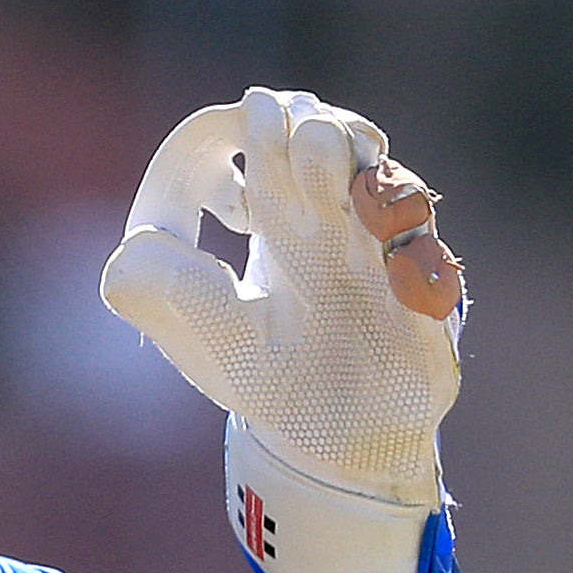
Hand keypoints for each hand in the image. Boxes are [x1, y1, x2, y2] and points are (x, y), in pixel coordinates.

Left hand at [100, 88, 465, 572]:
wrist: (328, 441)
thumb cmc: (262, 373)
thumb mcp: (189, 327)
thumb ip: (151, 280)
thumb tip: (143, 237)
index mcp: (279, 209)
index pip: (269, 131)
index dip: (252, 131)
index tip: (233, 200)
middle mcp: (335, 216)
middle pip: (325, 133)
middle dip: (309, 130)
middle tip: (303, 150)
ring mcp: (383, 250)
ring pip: (386, 179)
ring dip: (365, 176)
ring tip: (352, 190)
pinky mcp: (424, 300)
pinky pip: (429, 261)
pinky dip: (409, 257)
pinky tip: (388, 273)